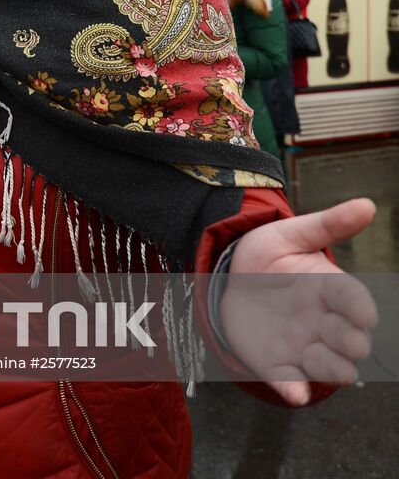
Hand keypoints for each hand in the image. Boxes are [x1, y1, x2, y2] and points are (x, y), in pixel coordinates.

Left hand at [220, 198, 377, 405]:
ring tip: (330, 367)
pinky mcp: (276, 363)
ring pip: (329, 366)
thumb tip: (368, 204)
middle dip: (352, 342)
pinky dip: (293, 389)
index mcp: (330, 289)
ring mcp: (302, 345)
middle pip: (350, 340)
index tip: (363, 314)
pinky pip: (288, 381)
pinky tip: (293, 392)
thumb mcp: (290, 235)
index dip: (360, 308)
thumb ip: (327, 224)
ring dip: (331, 369)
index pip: (353, 300)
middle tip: (348, 341)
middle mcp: (324, 322)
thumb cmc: (268, 257)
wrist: (229, 280)